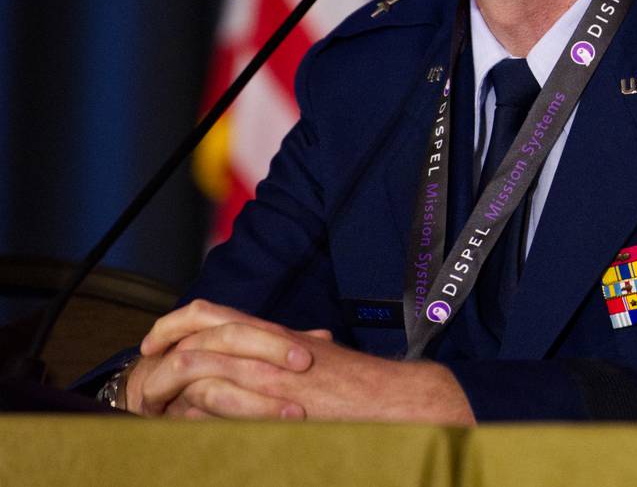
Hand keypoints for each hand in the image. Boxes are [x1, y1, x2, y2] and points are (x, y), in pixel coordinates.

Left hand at [135, 299, 474, 423]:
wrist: (392, 399)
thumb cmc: (363, 388)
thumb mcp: (322, 362)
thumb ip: (296, 354)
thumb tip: (284, 352)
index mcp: (274, 335)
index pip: (214, 313)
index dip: (176, 322)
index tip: (156, 339)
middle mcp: (267, 347)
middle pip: (199, 331)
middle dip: (163, 347)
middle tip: (143, 364)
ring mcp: (269, 374)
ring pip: (201, 364)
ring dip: (172, 385)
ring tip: (155, 402)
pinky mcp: (273, 402)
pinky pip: (217, 401)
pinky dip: (193, 411)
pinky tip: (184, 422)